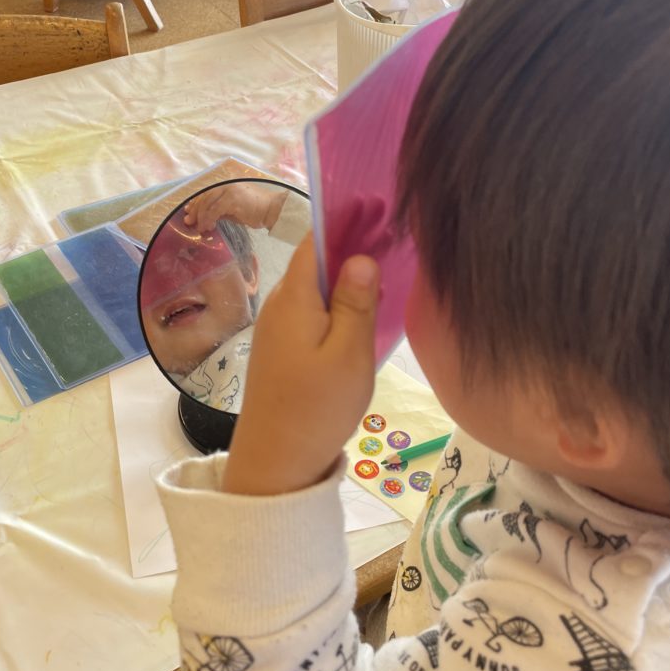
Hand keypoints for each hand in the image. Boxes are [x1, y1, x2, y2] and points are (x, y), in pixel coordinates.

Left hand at [184, 182, 287, 232]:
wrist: (272, 210)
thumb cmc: (254, 210)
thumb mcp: (232, 209)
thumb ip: (219, 210)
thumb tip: (204, 217)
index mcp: (225, 184)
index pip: (205, 192)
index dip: (194, 203)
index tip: (188, 212)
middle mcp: (225, 184)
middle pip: (203, 197)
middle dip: (194, 211)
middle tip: (189, 222)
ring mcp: (229, 190)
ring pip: (206, 203)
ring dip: (201, 217)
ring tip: (201, 228)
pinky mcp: (233, 199)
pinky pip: (214, 211)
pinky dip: (208, 220)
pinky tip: (209, 227)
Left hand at [222, 236, 379, 495]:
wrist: (276, 463)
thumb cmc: (316, 407)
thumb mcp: (348, 353)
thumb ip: (355, 302)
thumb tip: (361, 257)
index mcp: (294, 298)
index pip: (316, 241)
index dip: (346, 221)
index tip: (379, 207)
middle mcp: (280, 306)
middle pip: (315, 262)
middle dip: (351, 246)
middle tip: (393, 234)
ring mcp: (279, 330)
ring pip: (315, 289)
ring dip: (346, 276)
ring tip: (386, 268)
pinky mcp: (284, 351)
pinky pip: (312, 312)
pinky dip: (337, 302)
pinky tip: (363, 310)